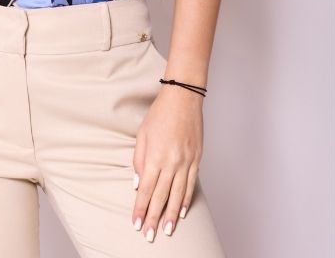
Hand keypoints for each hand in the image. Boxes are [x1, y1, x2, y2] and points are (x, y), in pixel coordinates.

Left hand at [131, 85, 203, 241]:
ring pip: (178, 195)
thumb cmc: (160, 114)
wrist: (183, 99)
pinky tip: (182, 211)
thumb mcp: (142, 134)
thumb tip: (138, 183)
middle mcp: (171, 162)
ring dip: (172, 215)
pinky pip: (191, 185)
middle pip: (161, 197)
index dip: (141, 208)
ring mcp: (186, 162)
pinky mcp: (197, 160)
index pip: (146, 189)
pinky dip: (186, 200)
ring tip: (167, 230)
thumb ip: (139, 160)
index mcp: (155, 156)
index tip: (137, 223)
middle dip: (155, 218)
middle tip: (149, 235)